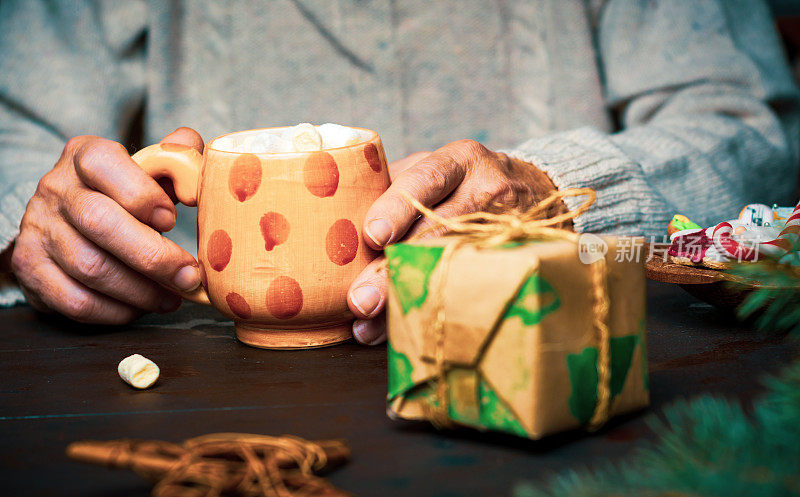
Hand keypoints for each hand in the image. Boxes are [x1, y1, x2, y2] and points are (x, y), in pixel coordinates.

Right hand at [11, 128, 204, 323]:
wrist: (65, 220)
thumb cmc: (122, 195)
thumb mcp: (148, 169)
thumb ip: (174, 159)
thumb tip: (192, 150)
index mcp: (85, 155)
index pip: (104, 164)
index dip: (142, 194)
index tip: (172, 220)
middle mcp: (55, 189)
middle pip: (100, 222)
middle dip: (154, 256)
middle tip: (189, 276)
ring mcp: (38, 229)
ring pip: (91, 268)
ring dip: (141, 291)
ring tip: (173, 296)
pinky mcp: (31, 268)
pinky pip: (76, 301)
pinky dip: (116, 311)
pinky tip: (140, 307)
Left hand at [347, 139, 559, 344]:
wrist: (536, 192)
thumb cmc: (465, 182)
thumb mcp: (437, 169)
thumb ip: (394, 189)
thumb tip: (338, 230)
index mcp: (460, 160)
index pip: (426, 178)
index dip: (398, 207)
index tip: (373, 235)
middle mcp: (488, 189)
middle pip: (437, 231)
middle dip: (394, 268)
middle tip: (360, 300)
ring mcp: (505, 227)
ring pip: (451, 265)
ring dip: (406, 297)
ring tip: (367, 324)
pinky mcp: (514, 259)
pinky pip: (468, 288)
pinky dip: (430, 309)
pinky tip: (400, 329)